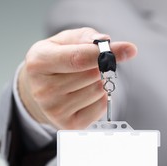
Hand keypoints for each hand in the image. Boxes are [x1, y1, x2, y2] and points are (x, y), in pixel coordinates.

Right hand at [18, 27, 137, 129]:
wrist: (38, 90)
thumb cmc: (54, 61)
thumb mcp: (63, 41)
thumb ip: (86, 37)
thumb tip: (111, 44)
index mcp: (39, 62)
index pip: (78, 58)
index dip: (105, 53)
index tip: (128, 49)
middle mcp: (43, 89)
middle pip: (92, 75)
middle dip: (99, 66)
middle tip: (89, 65)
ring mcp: (55, 110)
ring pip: (98, 90)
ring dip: (99, 82)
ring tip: (82, 81)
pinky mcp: (69, 125)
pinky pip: (100, 106)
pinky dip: (100, 98)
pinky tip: (84, 95)